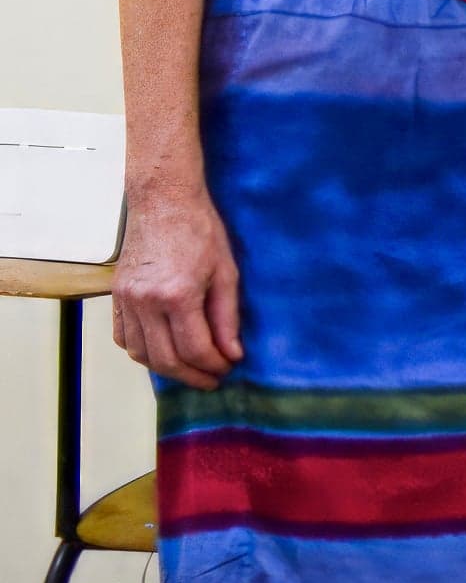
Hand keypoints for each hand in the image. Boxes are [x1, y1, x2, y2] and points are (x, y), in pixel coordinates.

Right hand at [111, 181, 242, 388]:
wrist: (163, 202)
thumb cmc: (201, 231)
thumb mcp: (226, 273)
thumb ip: (227, 318)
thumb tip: (232, 354)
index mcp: (177, 294)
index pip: (194, 349)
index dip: (214, 365)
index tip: (229, 368)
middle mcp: (145, 301)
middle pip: (165, 359)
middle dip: (192, 376)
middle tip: (212, 379)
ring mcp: (126, 299)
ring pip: (140, 354)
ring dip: (166, 368)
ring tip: (191, 370)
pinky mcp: (115, 296)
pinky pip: (123, 338)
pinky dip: (142, 353)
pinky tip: (163, 353)